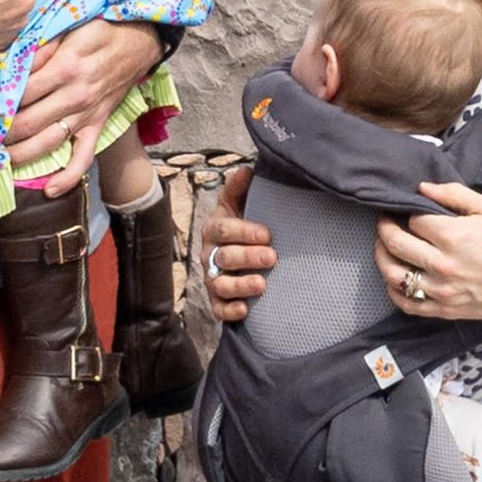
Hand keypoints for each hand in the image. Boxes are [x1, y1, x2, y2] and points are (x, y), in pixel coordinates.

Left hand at [9, 16, 159, 195]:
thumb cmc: (100, 30)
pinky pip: (83, 157)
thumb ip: (41, 45)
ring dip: (20, 155)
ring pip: (47, 143)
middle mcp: (74, 96)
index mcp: (64, 68)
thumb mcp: (69, 26)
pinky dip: (67, 177)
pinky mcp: (97, 125)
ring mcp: (86, 115)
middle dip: (0, 133)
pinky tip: (49, 190)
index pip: (20, 92)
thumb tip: (12, 58)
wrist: (139, 41)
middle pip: (27, 122)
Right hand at [201, 162, 276, 321]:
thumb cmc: (244, 224)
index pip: (224, 229)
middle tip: (272, 257)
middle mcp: (210, 254)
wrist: (243, 251)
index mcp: (216, 229)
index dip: (244, 232)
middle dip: (247, 258)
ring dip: (240, 285)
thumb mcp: (240, 203)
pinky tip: (246, 309)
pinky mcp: (217, 300)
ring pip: (219, 284)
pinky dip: (230, 311)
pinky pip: (218, 309)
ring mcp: (212, 278)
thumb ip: (240, 189)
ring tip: (262, 285)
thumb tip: (246, 170)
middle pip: (223, 257)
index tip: (267, 234)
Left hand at [375, 182, 481, 325]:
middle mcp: (443, 264)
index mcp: (454, 236)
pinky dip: (393, 290)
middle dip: (384, 229)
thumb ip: (454, 194)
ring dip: (381, 257)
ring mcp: (441, 290)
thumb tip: (422, 188)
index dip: (406, 212)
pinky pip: (407, 303)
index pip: (413, 220)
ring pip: (393, 274)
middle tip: (384, 222)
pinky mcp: (444, 309)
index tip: (404, 210)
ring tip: (383, 247)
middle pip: (396, 244)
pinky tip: (394, 278)